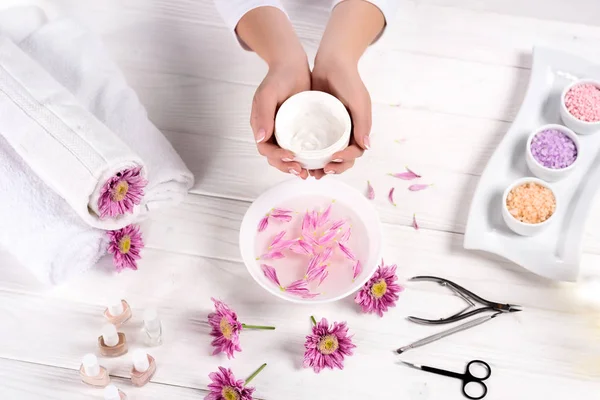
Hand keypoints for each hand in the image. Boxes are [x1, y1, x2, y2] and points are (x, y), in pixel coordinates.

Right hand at [251, 60, 310, 178]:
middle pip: (275, 157)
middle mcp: (271, 131)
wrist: (293, 64)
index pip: (265, 149)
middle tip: (301, 171)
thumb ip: (263, 114)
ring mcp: (284, 131)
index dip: (276, 157)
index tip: (291, 157)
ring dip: (295, 167)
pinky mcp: (298, 129)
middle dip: (286, 167)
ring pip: (287, 156)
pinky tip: (315, 162)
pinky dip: (305, 158)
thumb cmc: (278, 77)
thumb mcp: (268, 94)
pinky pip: (299, 147)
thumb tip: (260, 138)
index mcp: (261, 126)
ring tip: (307, 173)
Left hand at [310, 57, 370, 178]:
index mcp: (358, 128)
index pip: (355, 152)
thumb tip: (366, 147)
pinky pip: (315, 142)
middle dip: (334, 168)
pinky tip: (300, 158)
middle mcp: (346, 131)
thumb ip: (363, 122)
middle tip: (321, 172)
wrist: (331, 61)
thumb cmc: (349, 80)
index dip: (346, 160)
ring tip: (310, 172)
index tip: (333, 159)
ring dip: (321, 166)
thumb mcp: (359, 100)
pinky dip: (310, 153)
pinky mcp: (318, 123)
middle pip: (342, 158)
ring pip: (327, 154)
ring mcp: (332, 128)